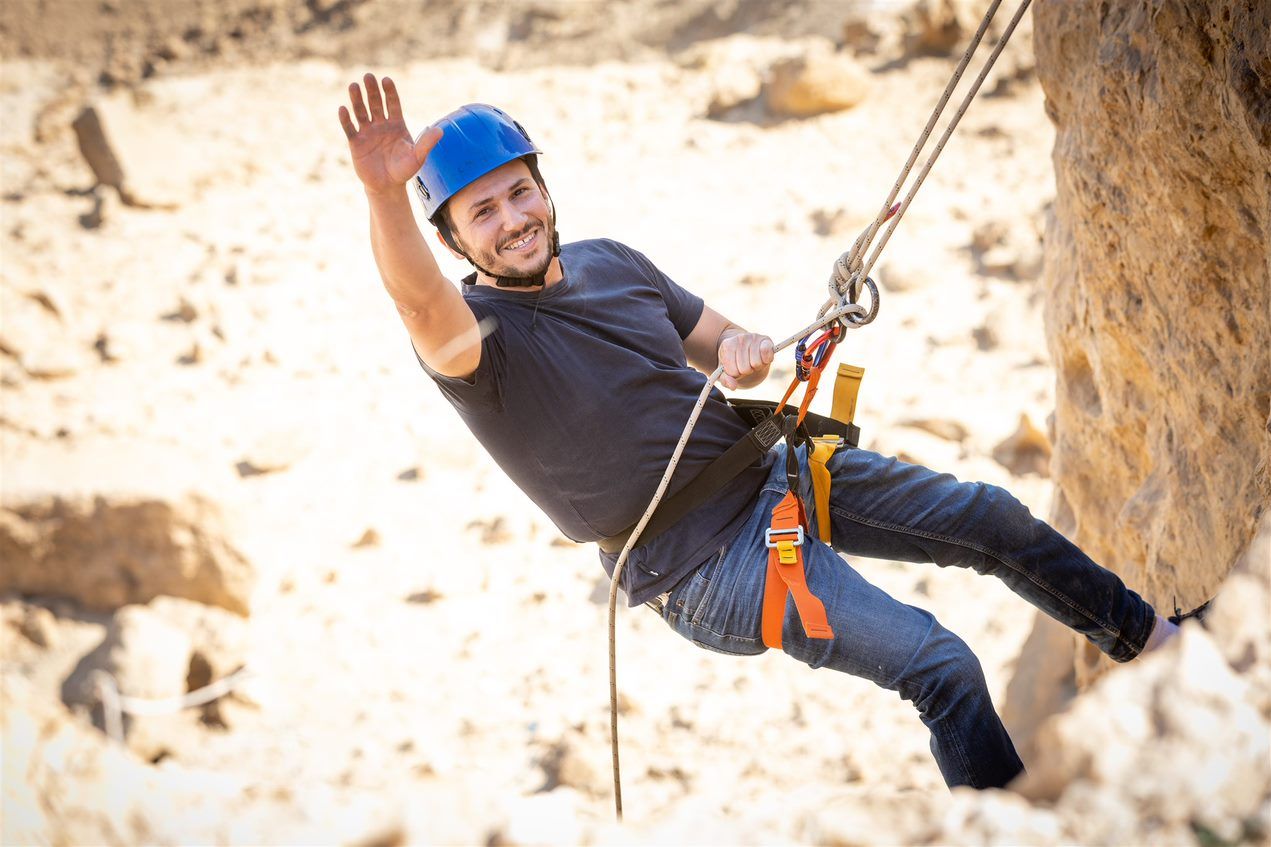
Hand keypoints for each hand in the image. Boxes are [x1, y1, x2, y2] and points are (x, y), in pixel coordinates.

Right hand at [338, 73, 442, 196]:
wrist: (387, 186)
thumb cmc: (404, 170)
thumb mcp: (417, 157)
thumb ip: (426, 143)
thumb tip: (440, 131)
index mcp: (396, 124)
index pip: (393, 103)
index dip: (389, 92)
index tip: (386, 80)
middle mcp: (381, 124)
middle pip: (376, 103)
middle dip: (372, 91)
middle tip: (368, 76)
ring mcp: (367, 132)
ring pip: (361, 112)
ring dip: (357, 99)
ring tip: (353, 86)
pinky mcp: (355, 142)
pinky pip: (349, 128)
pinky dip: (346, 119)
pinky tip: (343, 109)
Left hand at [717, 331, 773, 389]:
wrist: (746, 349)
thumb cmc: (734, 362)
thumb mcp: (725, 371)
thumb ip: (725, 380)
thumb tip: (733, 386)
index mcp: (727, 345)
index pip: (732, 371)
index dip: (735, 374)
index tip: (736, 367)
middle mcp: (740, 338)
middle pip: (745, 369)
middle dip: (746, 370)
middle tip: (746, 364)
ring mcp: (753, 337)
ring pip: (756, 364)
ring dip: (756, 366)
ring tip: (753, 360)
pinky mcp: (766, 340)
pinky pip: (767, 353)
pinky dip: (766, 360)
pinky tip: (763, 358)